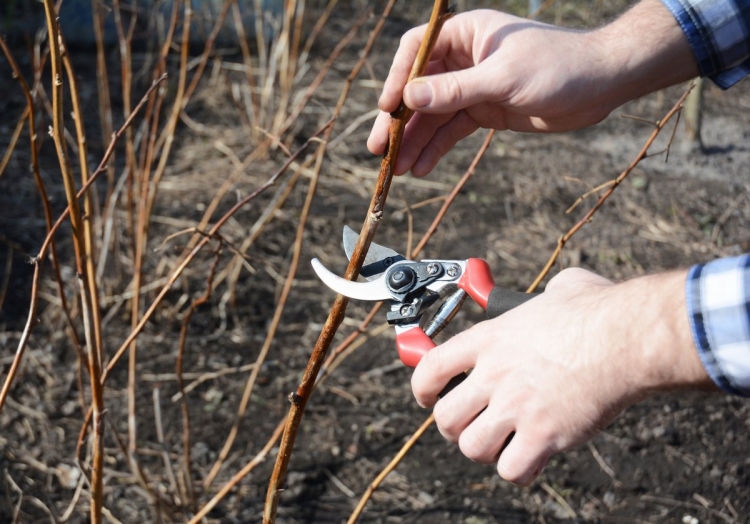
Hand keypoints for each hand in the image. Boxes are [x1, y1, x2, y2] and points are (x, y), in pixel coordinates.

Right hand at [368, 2, 696, 176]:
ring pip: (433, 115)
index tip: (387, 110)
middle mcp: (463, 58)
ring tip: (397, 170)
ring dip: (414, 141)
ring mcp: (473, 86)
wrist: (600, 85)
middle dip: (399, 121)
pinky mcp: (484, 110)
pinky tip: (421, 168)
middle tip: (379, 149)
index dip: (398, 81)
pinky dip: (436, 149)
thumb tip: (409, 98)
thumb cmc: (558, 66)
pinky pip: (452, 131)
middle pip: (419, 90)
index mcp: (466, 34)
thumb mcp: (504, 78)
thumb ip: (456, 89)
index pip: (416, 52)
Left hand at [411, 268, 713, 484]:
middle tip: (474, 424)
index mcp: (490, 339)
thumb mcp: (559, 290)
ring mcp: (516, 406)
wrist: (629, 336)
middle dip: (455, 427)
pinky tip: (533, 457)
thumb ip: (542, 297)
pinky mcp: (544, 434)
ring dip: (486, 449)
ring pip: (472, 447)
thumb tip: (556, 293)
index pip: (430, 368)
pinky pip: (512, 470)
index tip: (428, 397)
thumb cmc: (600, 310)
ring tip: (504, 443)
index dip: (423, 388)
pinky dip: (520, 469)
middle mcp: (495, 374)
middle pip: (445, 417)